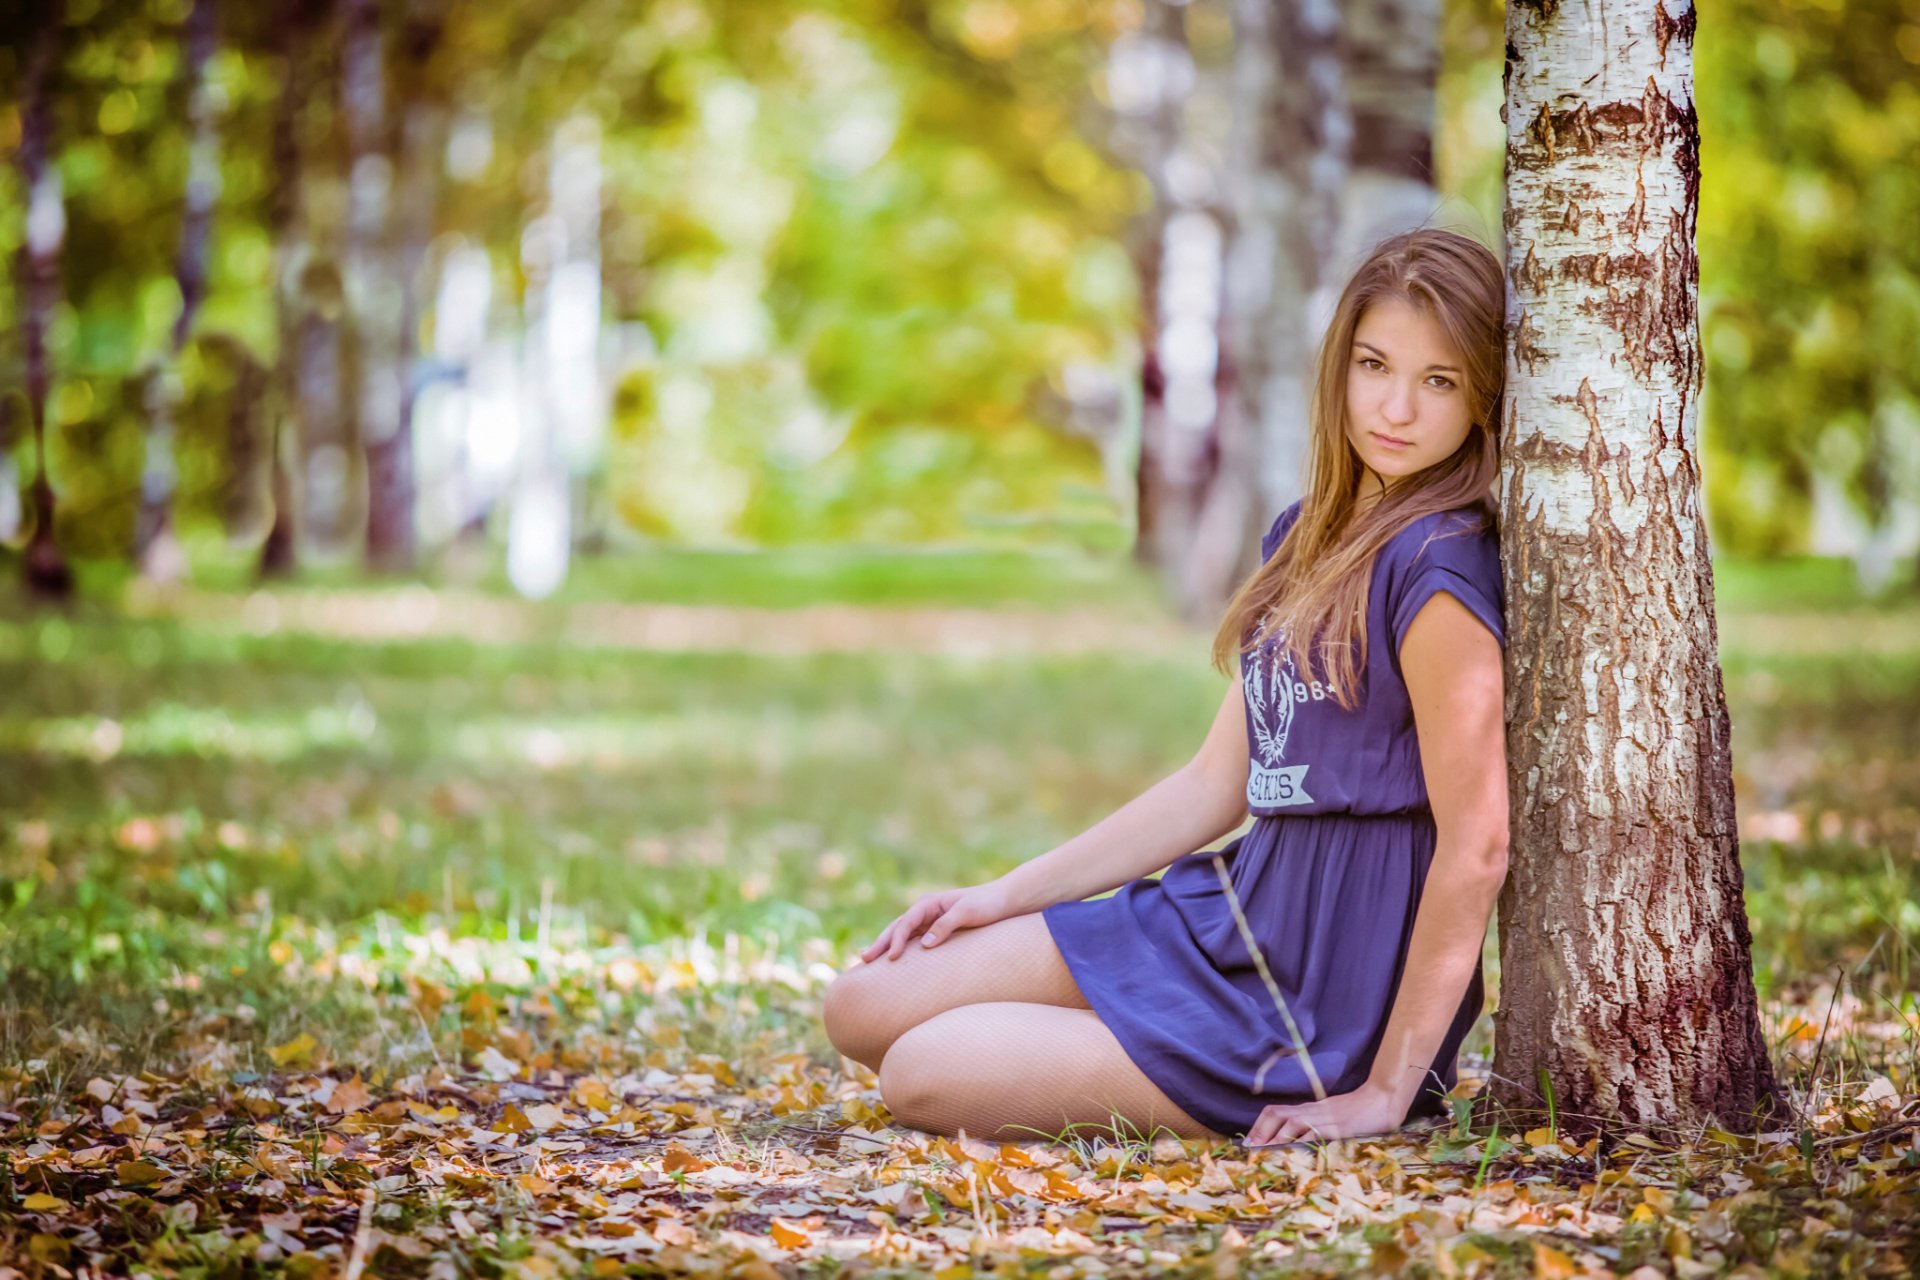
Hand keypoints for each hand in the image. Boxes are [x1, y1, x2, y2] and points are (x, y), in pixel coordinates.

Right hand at [858, 881, 1015, 961]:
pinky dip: (901, 950)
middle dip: (880, 943)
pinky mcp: (936, 931)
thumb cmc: (987, 905)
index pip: (905, 923)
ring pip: (902, 935)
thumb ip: (946, 925)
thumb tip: (925, 944)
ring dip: (886, 947)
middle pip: (897, 928)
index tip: (892, 957)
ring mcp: (929, 921)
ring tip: (868, 961)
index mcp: (929, 903)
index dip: (897, 940)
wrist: (1004, 901)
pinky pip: (913, 942)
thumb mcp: (968, 913)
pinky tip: (893, 962)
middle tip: (863, 959)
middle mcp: (925, 911)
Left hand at [1244, 1081, 1408, 1147]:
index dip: (1259, 1125)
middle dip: (1260, 1130)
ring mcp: (1324, 1117)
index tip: (1248, 1141)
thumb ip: (1316, 1125)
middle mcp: (1312, 1110)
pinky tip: (1293, 1154)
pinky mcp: (1338, 1126)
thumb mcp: (1332, 1117)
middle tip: (1249, 1149)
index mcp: (1309, 1108)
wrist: (1382, 1099)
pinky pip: (1315, 1133)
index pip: (1276, 1111)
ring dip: (1275, 1137)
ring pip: (1291, 1122)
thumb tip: (1299, 1141)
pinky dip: (1302, 1143)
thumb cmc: (1359, 1111)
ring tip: (1263, 1153)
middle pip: (1277, 1113)